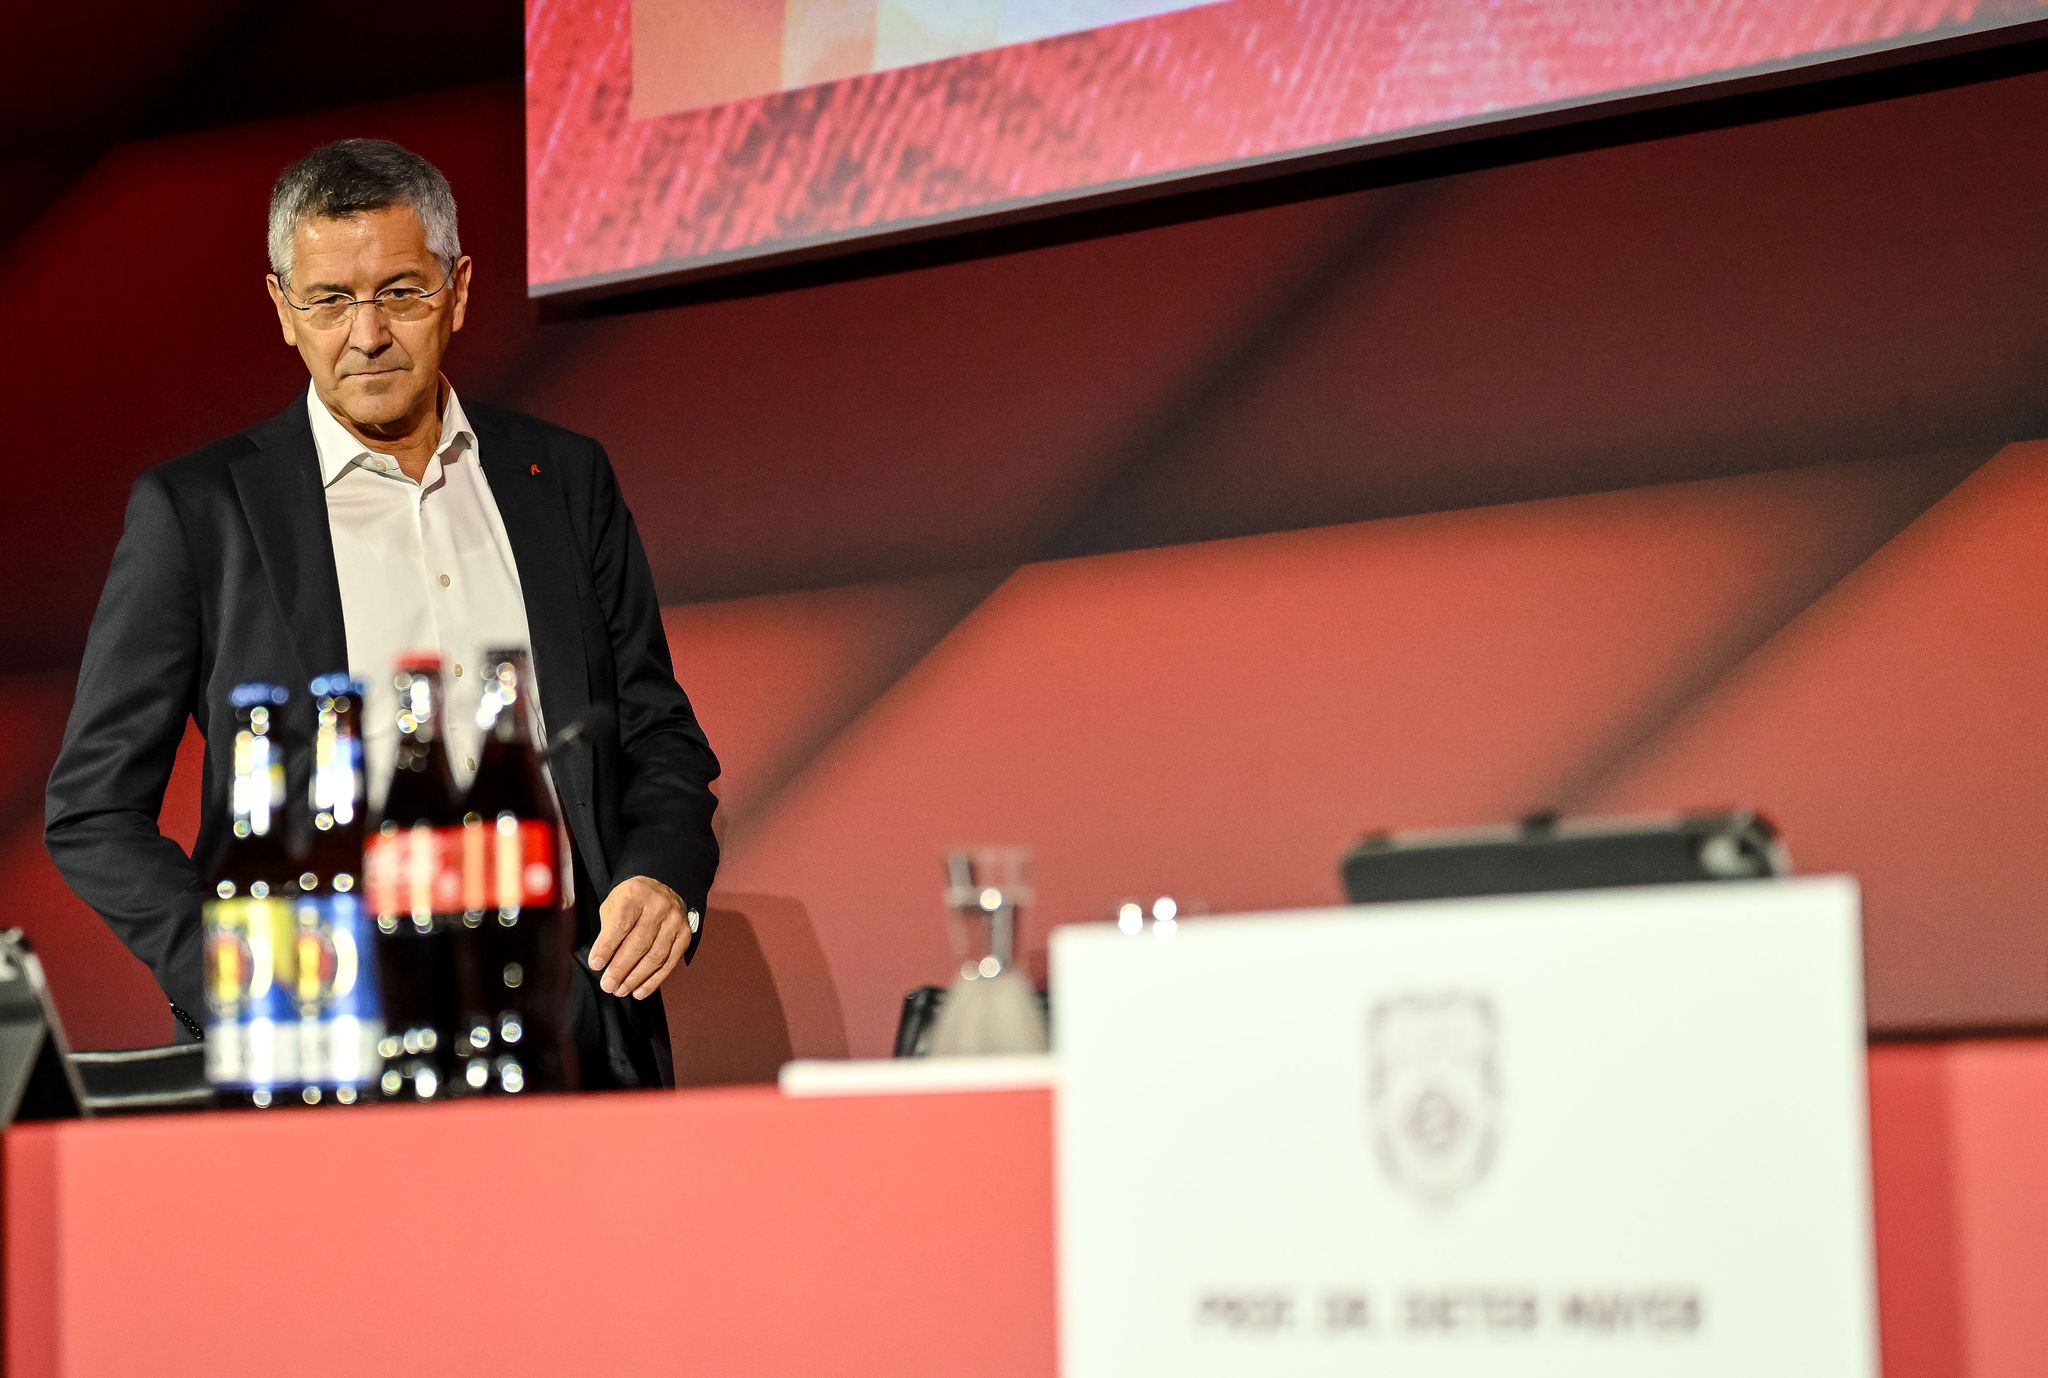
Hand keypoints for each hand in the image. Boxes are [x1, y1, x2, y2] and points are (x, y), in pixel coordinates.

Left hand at [589, 875, 691, 998]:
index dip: (607, 947)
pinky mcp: (685, 935)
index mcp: (635, 895)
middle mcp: (658, 907)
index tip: (596, 964)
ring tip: (621, 990)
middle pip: (639, 943)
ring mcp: (674, 921)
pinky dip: (654, 980)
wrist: (663, 888)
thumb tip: (602, 962)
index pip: (621, 924)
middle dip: (621, 968)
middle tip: (608, 985)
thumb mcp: (614, 904)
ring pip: (656, 956)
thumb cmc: (632, 901)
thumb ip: (608, 929)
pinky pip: (670, 962)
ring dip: (637, 978)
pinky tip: (640, 991)